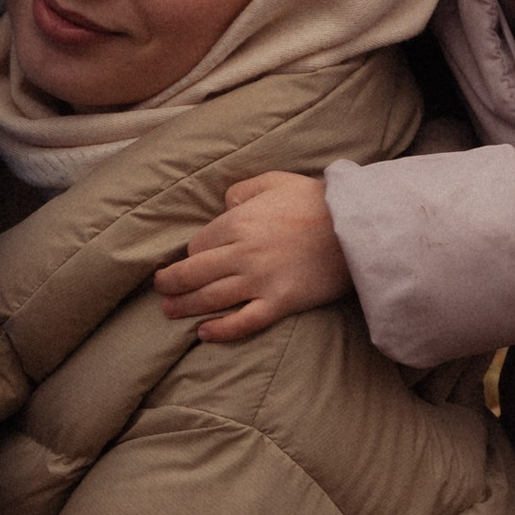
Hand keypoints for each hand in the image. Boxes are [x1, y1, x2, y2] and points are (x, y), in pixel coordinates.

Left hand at [153, 172, 351, 343]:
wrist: (355, 228)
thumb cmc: (315, 201)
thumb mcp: (274, 181)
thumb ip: (243, 190)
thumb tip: (224, 204)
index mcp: (238, 223)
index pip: (198, 244)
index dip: (191, 253)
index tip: (191, 258)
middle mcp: (242, 254)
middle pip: (194, 273)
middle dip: (171, 283)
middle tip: (159, 289)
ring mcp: (260, 281)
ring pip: (211, 298)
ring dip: (185, 307)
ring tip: (169, 311)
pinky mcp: (280, 303)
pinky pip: (243, 322)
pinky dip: (221, 330)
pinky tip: (204, 333)